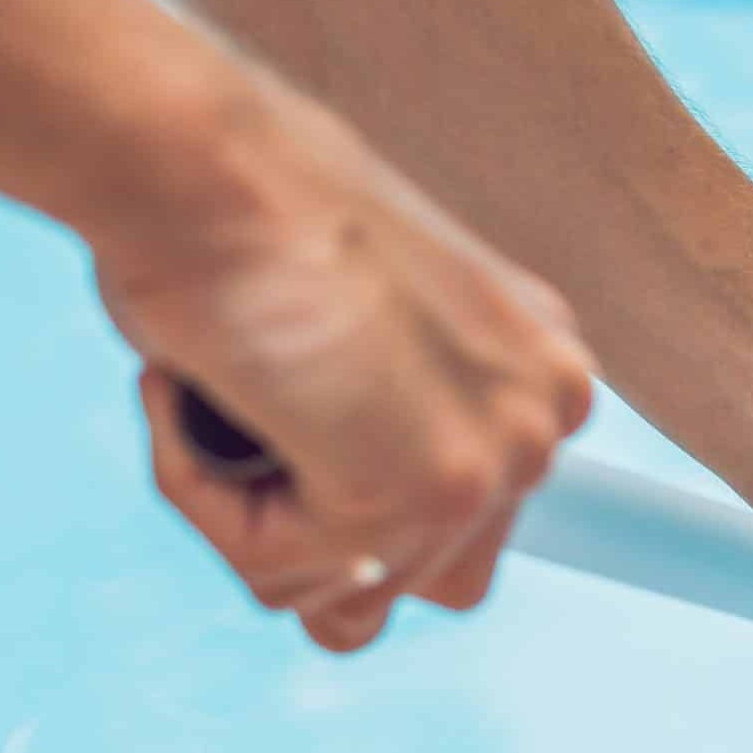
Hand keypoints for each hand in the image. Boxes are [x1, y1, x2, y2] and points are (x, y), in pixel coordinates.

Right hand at [95, 83, 594, 650]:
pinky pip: (282, 575)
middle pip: (429, 580)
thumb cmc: (243, 220)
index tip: (310, 437)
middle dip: (318, 530)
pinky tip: (219, 397)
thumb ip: (388, 427)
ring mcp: (499, 457)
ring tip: (234, 389)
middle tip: (258, 407)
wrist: (205, 160)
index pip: (473, 521)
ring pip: (348, 591)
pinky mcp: (428, 488)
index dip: (363, 500)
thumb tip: (369, 566)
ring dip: (253, 516)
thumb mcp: (358, 335)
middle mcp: (547, 416)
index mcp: (542, 372)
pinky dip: (215, 504)